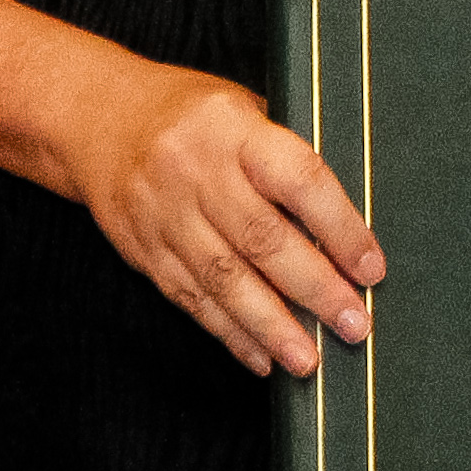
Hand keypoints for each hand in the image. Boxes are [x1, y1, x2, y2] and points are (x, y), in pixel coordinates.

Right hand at [66, 61, 382, 379]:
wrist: (100, 119)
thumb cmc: (194, 115)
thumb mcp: (246, 110)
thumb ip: (287, 160)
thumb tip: (345, 226)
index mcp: (235, 132)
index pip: (300, 181)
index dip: (340, 228)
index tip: (371, 268)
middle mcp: (198, 176)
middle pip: (263, 241)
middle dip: (315, 290)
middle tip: (354, 324)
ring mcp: (166, 217)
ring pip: (224, 281)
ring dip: (272, 327)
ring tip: (308, 359)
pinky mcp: (145, 251)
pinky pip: (191, 299)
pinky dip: (229, 332)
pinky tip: (261, 356)